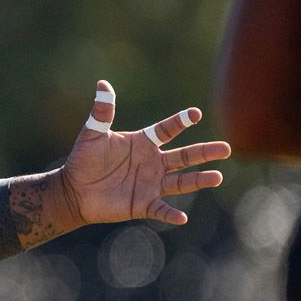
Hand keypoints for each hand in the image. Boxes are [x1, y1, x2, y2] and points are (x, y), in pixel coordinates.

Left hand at [60, 79, 231, 225]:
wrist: (74, 190)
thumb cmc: (84, 160)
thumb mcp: (93, 134)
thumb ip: (102, 112)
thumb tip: (102, 83)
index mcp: (143, 143)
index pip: (167, 130)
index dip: (180, 122)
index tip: (195, 113)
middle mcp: (153, 163)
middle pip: (184, 156)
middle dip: (205, 152)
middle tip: (226, 148)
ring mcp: (151, 184)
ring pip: (181, 182)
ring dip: (199, 180)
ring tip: (217, 177)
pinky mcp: (143, 204)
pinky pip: (161, 210)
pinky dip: (171, 214)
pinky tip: (182, 218)